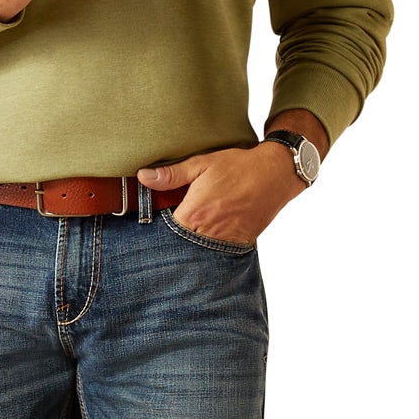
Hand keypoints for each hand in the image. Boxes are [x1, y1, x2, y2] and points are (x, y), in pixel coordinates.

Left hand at [136, 142, 303, 244]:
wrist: (276, 174)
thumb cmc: (238, 166)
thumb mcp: (202, 163)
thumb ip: (172, 174)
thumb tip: (143, 177)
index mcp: (193, 213)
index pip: (162, 232)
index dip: (155, 229)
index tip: (152, 223)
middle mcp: (207, 232)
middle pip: (178, 246)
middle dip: (170, 241)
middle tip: (167, 234)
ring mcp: (224, 241)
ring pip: (197, 253)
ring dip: (189, 247)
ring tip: (186, 235)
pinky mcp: (239, 244)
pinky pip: (217, 254)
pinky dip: (208, 249)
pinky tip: (206, 237)